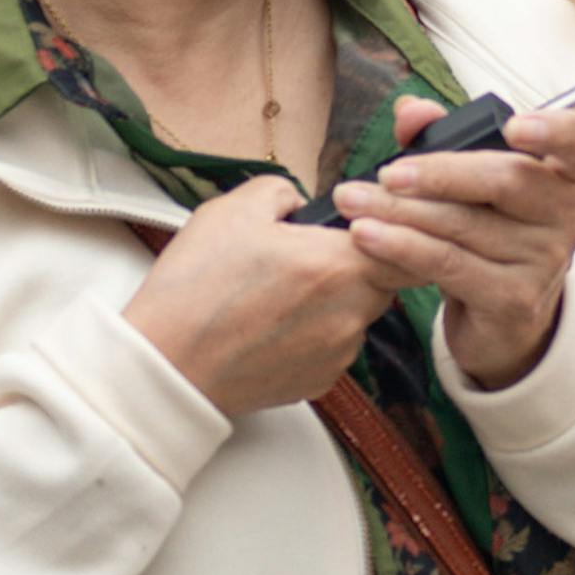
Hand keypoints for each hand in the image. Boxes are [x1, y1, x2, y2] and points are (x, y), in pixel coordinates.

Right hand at [129, 167, 416, 415]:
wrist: (165, 367)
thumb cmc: (193, 291)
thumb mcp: (233, 210)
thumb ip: (284, 192)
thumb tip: (303, 203)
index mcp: (337, 264)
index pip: (410, 241)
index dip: (398, 226)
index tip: (374, 219)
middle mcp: (349, 313)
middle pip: (388, 278)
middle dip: (364, 261)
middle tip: (314, 253)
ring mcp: (337, 353)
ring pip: (360, 313)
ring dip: (338, 298)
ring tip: (282, 291)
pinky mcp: (320, 382)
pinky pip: (335, 345)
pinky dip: (316, 331)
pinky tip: (274, 323)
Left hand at [343, 87, 574, 389]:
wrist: (503, 320)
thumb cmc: (488, 235)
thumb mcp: (471, 185)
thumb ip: (443, 139)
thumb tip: (410, 109)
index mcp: (561, 174)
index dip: (558, 129)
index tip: (515, 126)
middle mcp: (564, 215)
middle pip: (507, 180)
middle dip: (440, 173)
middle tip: (387, 173)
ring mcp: (544, 260)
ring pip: (464, 224)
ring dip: (400, 211)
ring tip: (352, 201)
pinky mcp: (513, 299)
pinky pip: (448, 263)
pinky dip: (400, 246)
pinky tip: (365, 235)